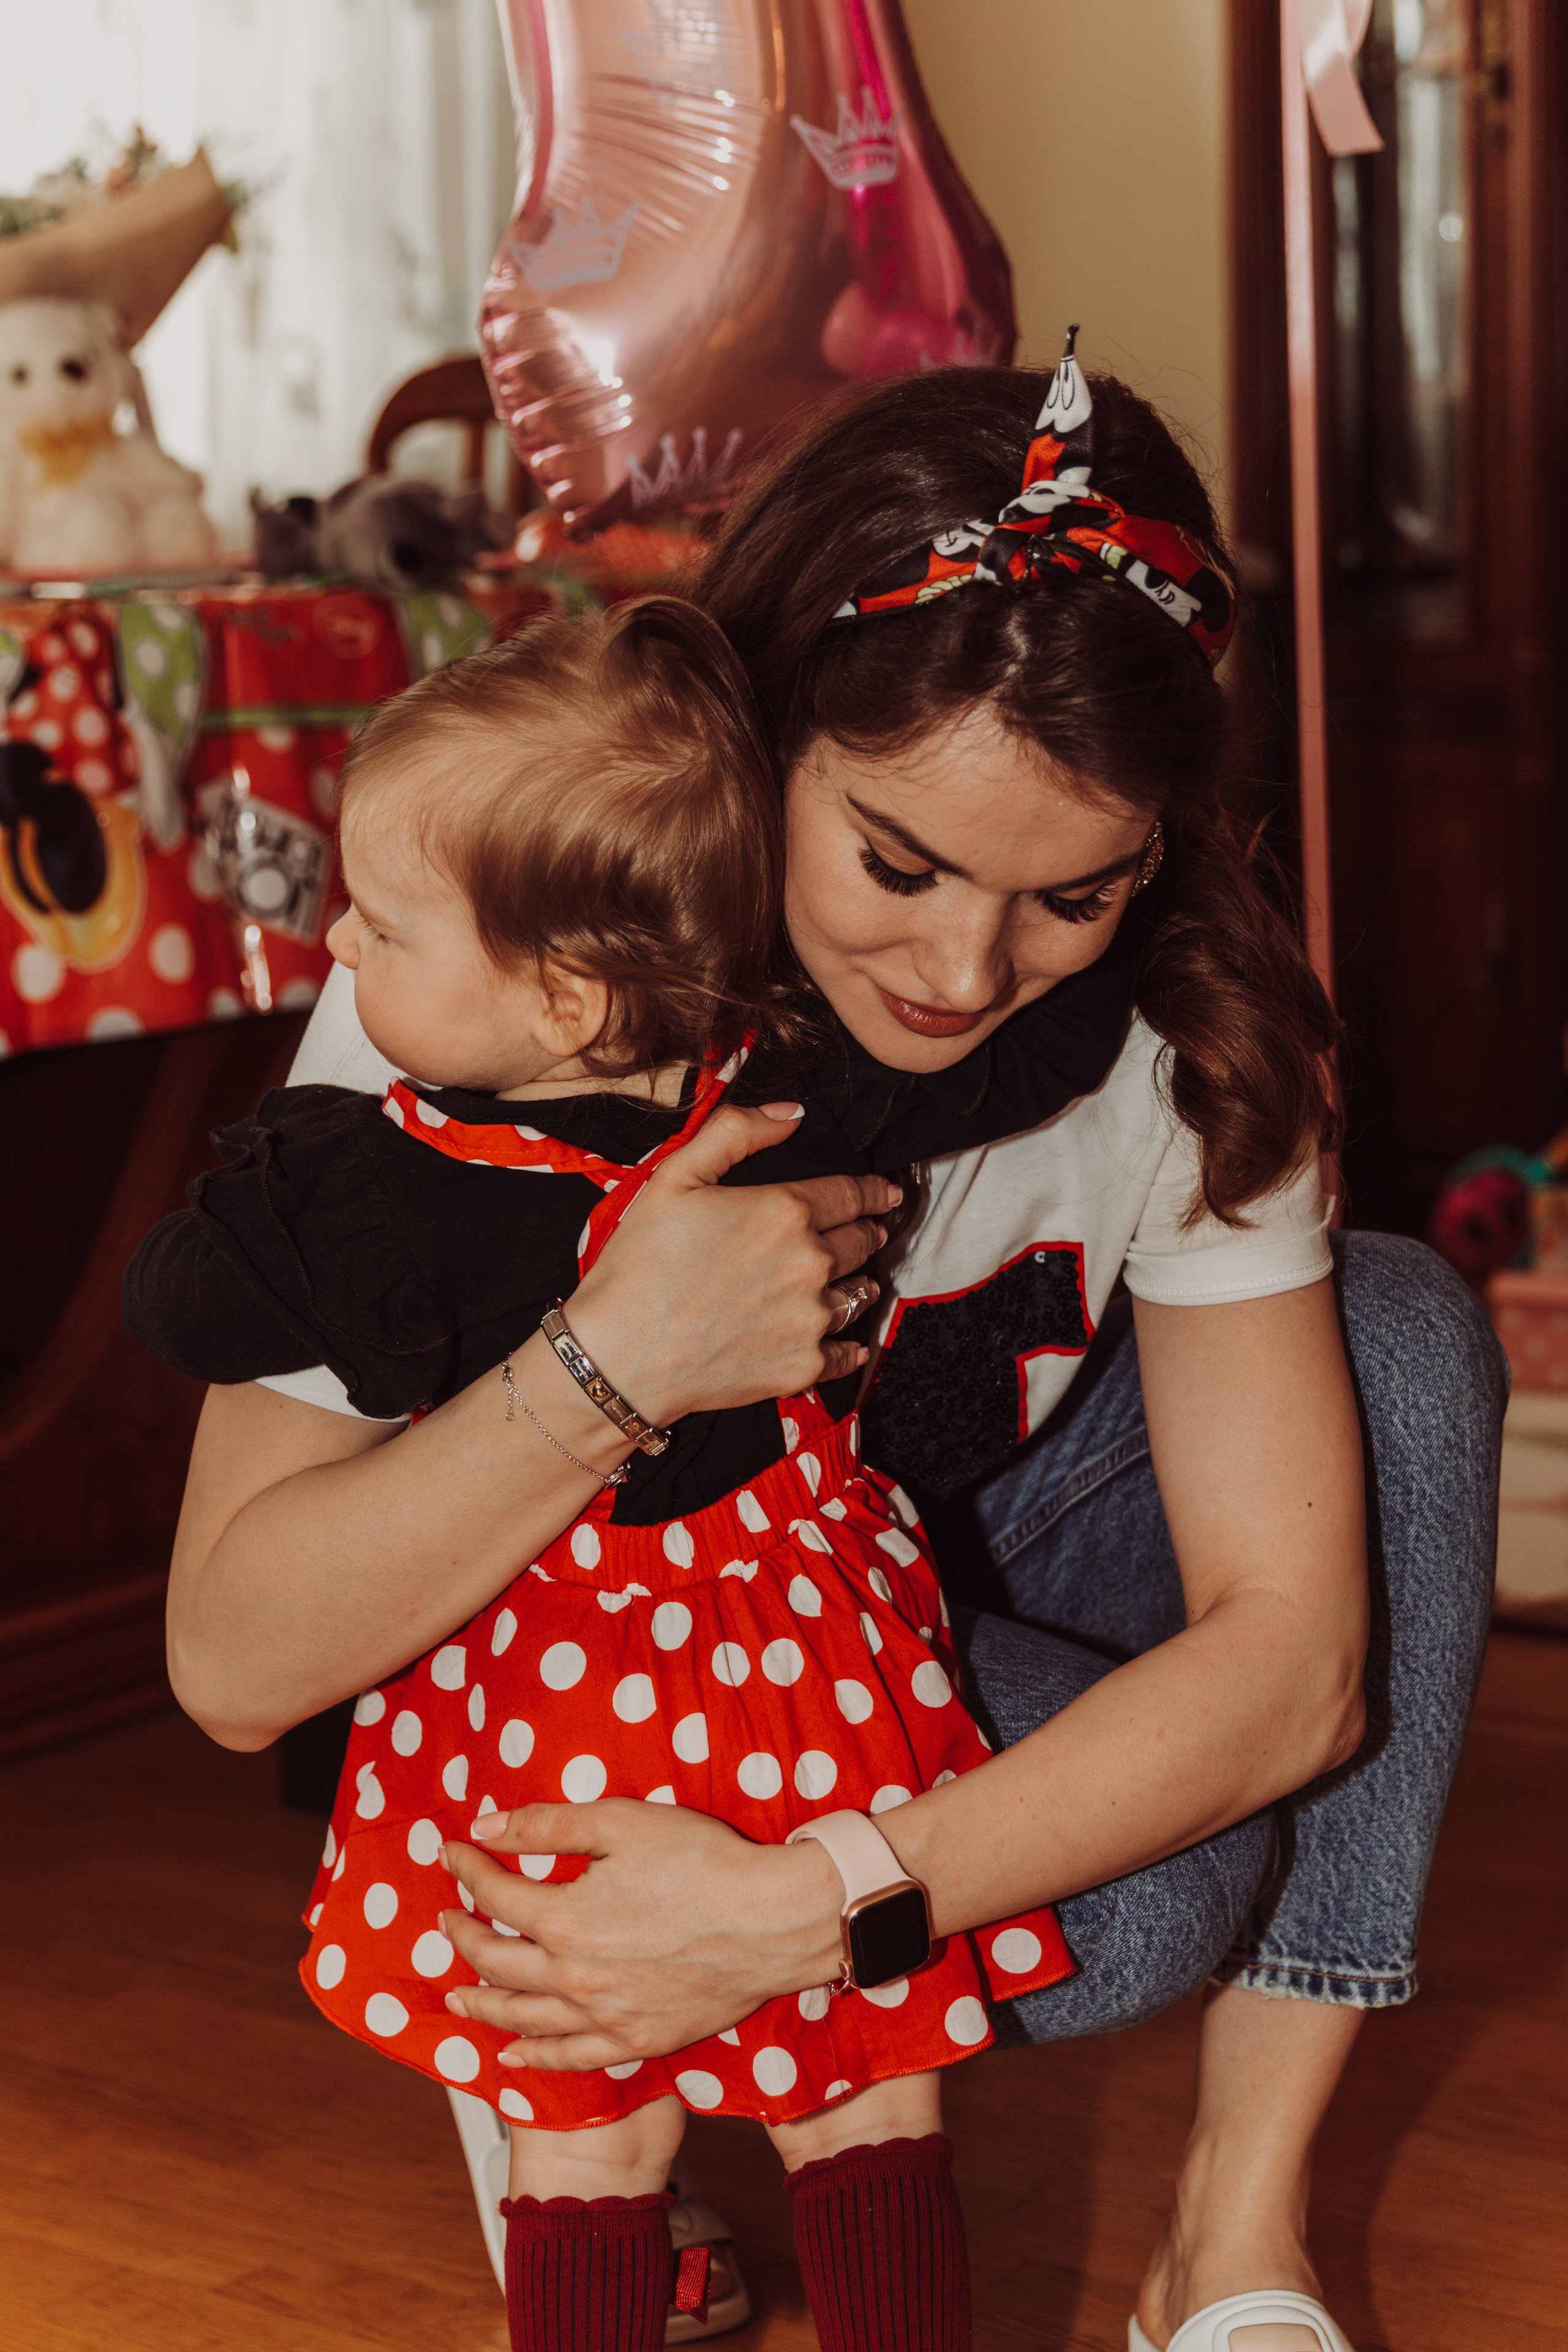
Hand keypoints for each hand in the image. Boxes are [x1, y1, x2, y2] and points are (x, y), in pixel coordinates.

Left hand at [437, 1798, 843, 2071]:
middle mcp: (573, 1977)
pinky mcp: (637, 2040)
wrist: (773, 1921)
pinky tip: (514, 2055)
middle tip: (446, 1921)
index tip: (454, 1852)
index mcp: (564, 1919)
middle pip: (496, 1961)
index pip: (496, 1894)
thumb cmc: (704, 1864)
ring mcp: (604, 2016)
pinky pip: (571, 2058)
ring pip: (523, 2017)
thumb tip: (487, 1828)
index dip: (468, 1869)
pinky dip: (535, 2058)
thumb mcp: (621, 1823)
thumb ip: (547, 1825)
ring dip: (482, 2002)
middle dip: (463, 1936)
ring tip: (456, 1994)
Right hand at [567, 1102, 901, 1425]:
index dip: (874, 1192)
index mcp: (786, 1211)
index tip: (887, 1194)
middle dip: (867, 1233)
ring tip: (855, 1283)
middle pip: (861, 1242)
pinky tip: (844, 1340)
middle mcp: (810, 1263)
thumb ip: (736, 1131)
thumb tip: (791, 1113)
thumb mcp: (675, 1176)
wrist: (619, 1356)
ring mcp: (811, 1319)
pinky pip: (849, 1352)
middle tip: (868, 1233)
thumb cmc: (639, 1264)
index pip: (852, 1194)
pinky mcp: (804, 1368)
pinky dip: (849, 1343)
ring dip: (859, 1283)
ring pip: (859, 1294)